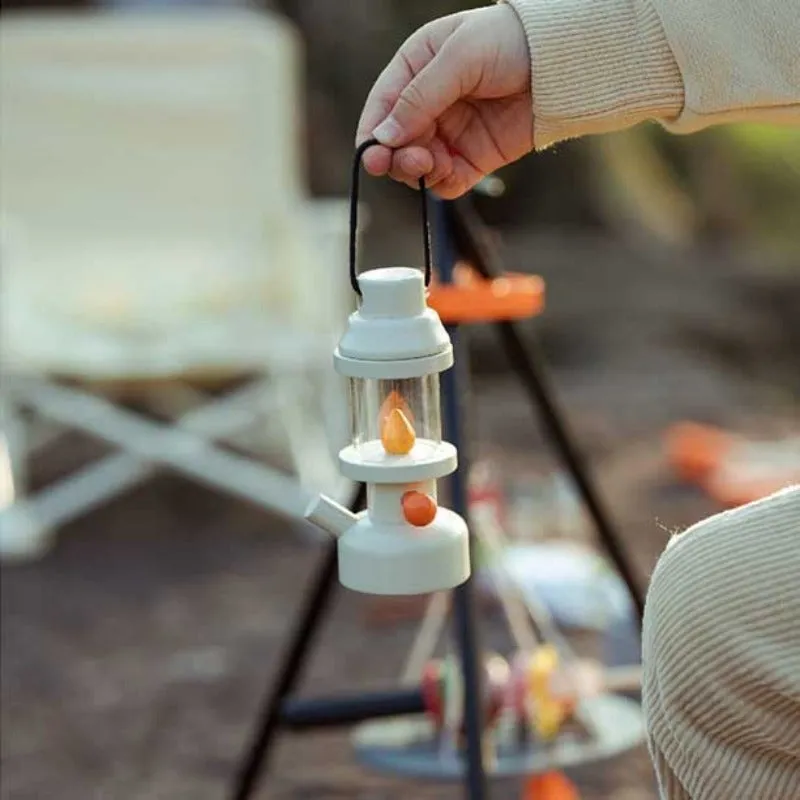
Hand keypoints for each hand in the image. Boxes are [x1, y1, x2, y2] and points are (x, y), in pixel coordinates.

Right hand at [356, 5, 531, 198]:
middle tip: (413, 159)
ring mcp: (450, 134)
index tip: (373, 156)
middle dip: (397, 156)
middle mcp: (428, 105)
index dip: (372, 134)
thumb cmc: (509, 42)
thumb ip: (420, 97)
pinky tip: (448, 172)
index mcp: (416, 69)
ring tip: (432, 162)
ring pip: (417, 166)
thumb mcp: (459, 58)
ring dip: (418, 170)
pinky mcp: (472, 159)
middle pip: (395, 143)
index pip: (382, 108)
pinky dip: (442, 183)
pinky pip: (446, 182)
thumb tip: (383, 137)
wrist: (562, 63)